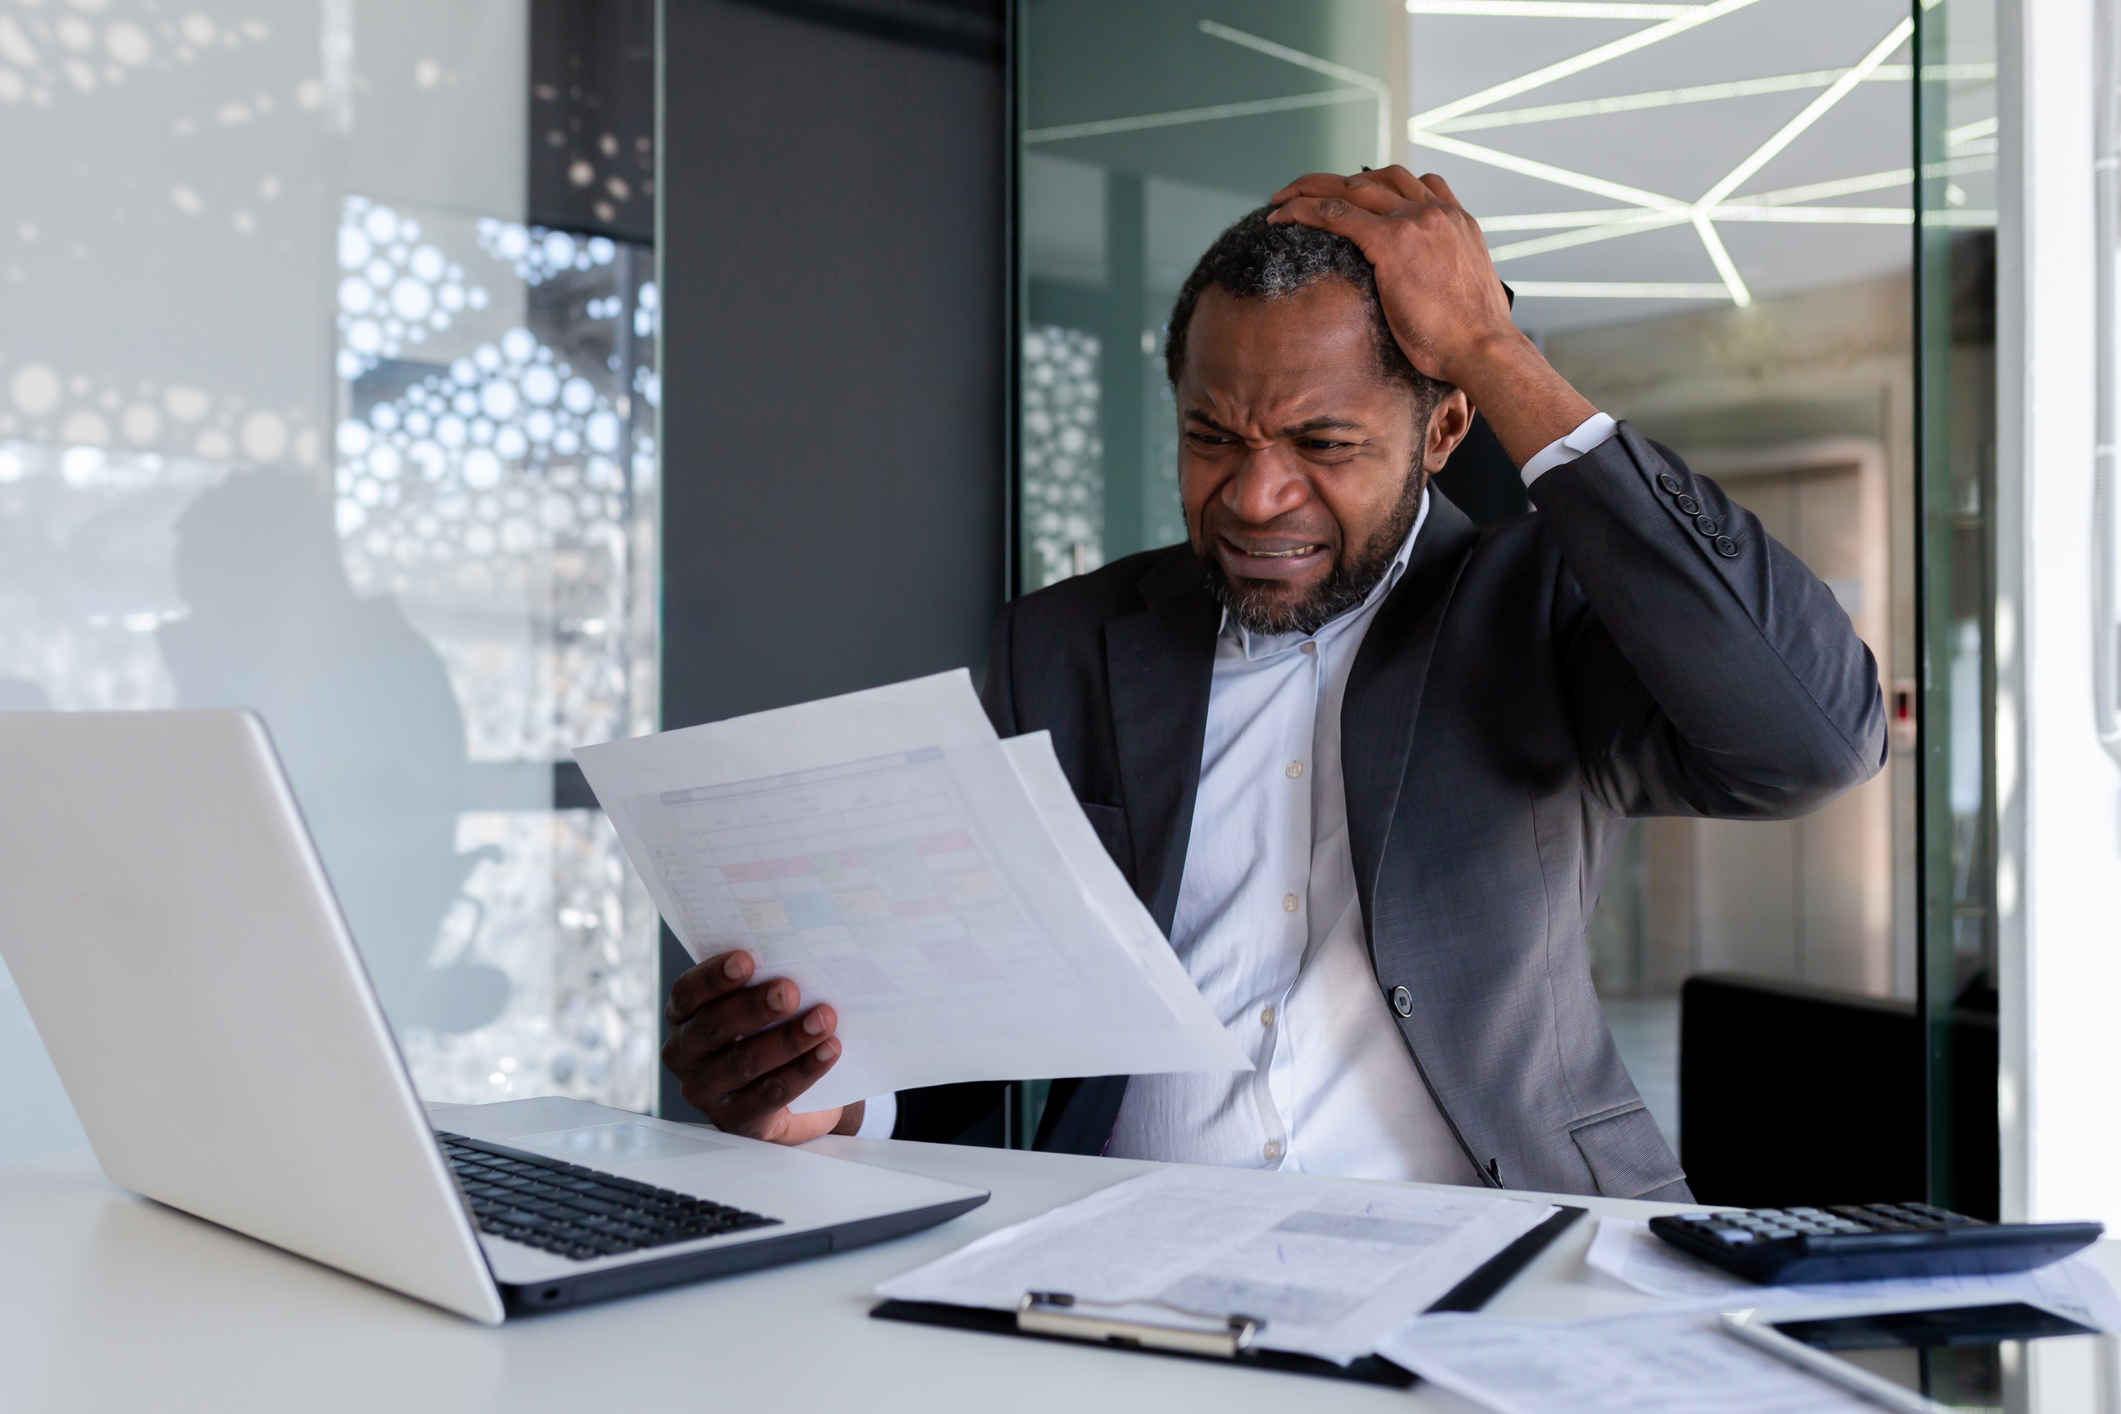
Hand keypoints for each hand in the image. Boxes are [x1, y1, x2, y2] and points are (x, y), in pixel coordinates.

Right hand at [661, 950, 861, 1143]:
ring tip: (823, 1019)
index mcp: (684, 1016)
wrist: (791, 1100)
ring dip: (787, 1039)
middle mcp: (685, 1054)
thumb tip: (799, 956)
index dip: (713, 976)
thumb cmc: (769, 1034)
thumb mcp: (758, 1008)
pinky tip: (829, 1050)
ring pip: (743, 1062)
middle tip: (789, 991)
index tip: (746, 959)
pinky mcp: (736, 1120)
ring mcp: (706, 1091)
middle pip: (713, 1027)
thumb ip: (763, 984)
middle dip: (753, 1007)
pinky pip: (770, 1094)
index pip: (687, 993)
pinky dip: (804, 1070)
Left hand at [1266, 168, 1595, 464]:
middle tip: (1303, 193)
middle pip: (1377, 177)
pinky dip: (1304, 210)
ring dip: (1311, 188)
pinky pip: (1337, 213)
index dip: (1374, 186)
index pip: (1412, 183)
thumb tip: (1434, 293)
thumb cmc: (1474, 338)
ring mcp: (1415, 222)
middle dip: (1336, 181)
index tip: (1348, 197)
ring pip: (1352, 187)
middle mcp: (1437, 211)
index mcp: (1457, 220)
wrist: (1484, 348)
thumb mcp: (1463, 291)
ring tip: (1281, 201)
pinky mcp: (1393, 241)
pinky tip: (1281, 218)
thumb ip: (1446, 274)